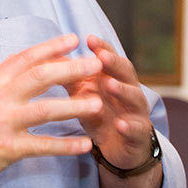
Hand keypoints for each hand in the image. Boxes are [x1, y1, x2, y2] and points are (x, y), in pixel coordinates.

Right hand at [0, 34, 103, 187]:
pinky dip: (66, 146)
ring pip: (45, 110)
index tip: (74, 39)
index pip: (25, 57)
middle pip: (40, 76)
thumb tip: (19, 60)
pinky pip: (42, 146)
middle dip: (71, 68)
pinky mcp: (6, 148)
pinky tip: (85, 145)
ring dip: (74, 106)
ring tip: (98, 103)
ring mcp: (3, 123)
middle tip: (96, 63)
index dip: (51, 46)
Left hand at [66, 35, 153, 169]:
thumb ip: (71, 76)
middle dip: (114, 64)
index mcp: (115, 78)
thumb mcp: (83, 94)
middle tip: (101, 57)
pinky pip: (136, 130)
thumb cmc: (100, 114)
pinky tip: (120, 124)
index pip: (110, 58)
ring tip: (110, 84)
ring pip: (135, 98)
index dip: (102, 48)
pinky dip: (129, 127)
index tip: (88, 38)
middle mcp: (130, 91)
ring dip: (123, 90)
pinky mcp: (138, 137)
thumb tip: (49, 55)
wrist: (118, 149)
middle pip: (126, 73)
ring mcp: (137, 113)